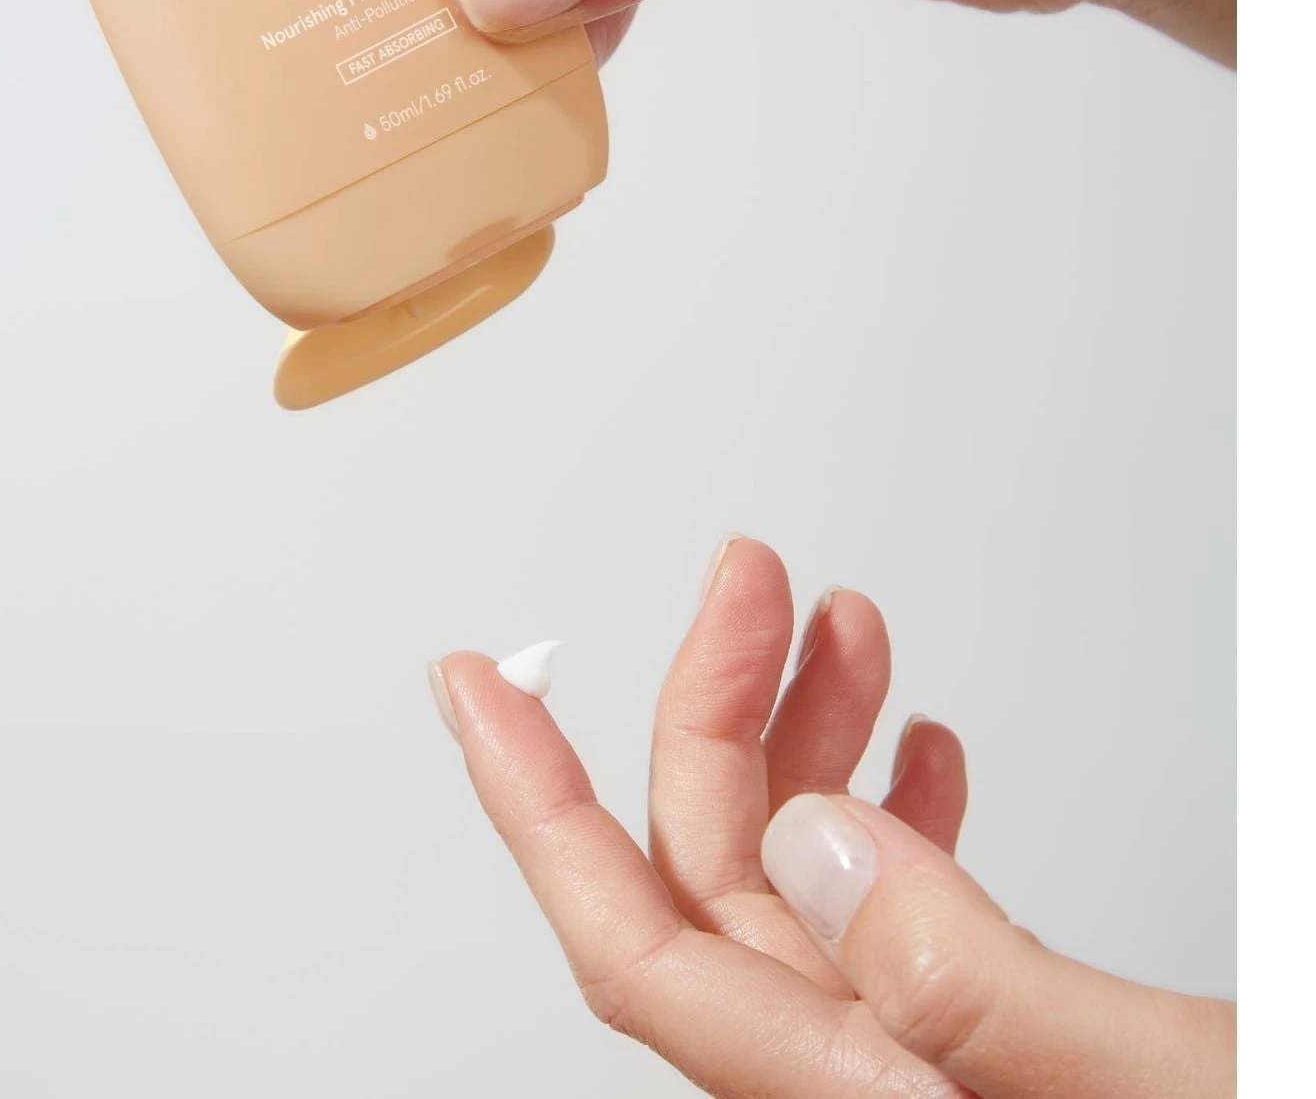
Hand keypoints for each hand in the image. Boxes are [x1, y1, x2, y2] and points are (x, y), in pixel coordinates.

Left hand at [429, 538, 1234, 1097]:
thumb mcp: (1149, 1089)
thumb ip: (965, 985)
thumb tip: (810, 843)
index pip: (634, 942)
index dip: (534, 803)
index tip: (475, 685)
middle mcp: (861, 1083)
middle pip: (722, 867)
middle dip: (722, 697)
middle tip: (752, 577)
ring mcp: (915, 1061)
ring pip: (806, 874)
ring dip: (814, 734)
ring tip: (849, 630)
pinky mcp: (977, 1041)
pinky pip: (895, 912)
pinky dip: (899, 811)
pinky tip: (923, 758)